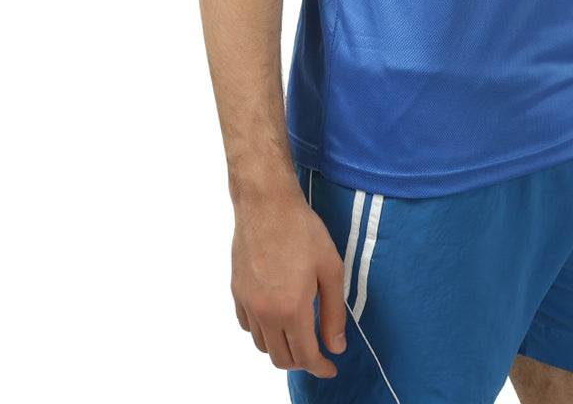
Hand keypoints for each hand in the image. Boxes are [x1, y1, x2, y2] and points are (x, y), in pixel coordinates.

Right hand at [231, 187, 347, 375]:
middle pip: (280, 358)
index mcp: (291, 309)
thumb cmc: (303, 231)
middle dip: (301, 362)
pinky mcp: (236, 291)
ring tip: (298, 335)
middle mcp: (265, 312)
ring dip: (281, 348)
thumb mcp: (331, 269)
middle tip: (317, 353)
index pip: (305, 356)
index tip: (331, 367)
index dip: (320, 367)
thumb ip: (334, 313)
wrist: (267, 204)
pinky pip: (247, 325)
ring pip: (262, 345)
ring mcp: (247, 302)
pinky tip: (276, 317)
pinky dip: (262, 331)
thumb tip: (336, 346)